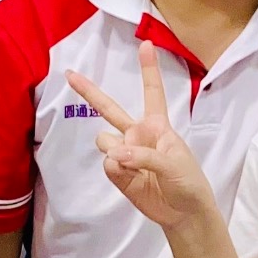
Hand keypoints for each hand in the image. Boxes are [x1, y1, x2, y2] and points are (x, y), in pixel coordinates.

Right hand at [65, 41, 216, 230]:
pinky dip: (116, 169)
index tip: (146, 43)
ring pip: (104, 140)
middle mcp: (138, 134)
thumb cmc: (188, 182)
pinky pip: (106, 162)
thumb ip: (144, 155)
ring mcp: (125, 153)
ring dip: (116, 151)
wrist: (184, 214)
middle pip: (109, 109)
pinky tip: (131, 177)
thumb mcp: (174, 163)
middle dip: (89, 92)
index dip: (148, 69)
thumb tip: (113, 155)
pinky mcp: (117, 172)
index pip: (152, 93)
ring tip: (136, 166)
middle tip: (69, 73)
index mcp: (158, 126)